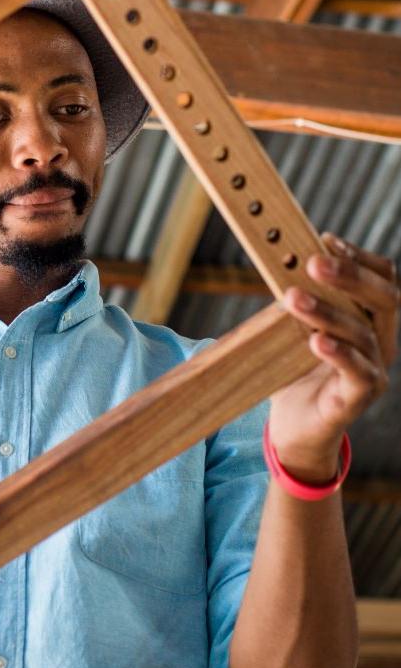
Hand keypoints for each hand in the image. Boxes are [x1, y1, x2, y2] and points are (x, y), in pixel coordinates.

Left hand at [269, 233, 399, 483]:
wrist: (295, 427)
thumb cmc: (297, 370)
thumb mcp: (298, 325)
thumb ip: (300, 297)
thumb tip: (282, 257)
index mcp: (372, 319)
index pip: (383, 279)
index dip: (359, 258)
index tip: (326, 240)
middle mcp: (382, 342)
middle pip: (385, 300)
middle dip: (350, 276)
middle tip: (313, 262)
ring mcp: (375, 372)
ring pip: (363, 334)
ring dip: (328, 312)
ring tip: (294, 298)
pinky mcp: (358, 399)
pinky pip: (359, 373)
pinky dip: (339, 354)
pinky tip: (316, 341)